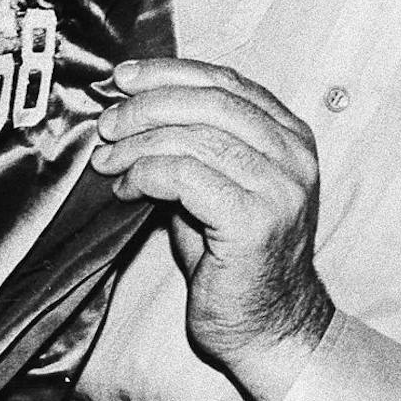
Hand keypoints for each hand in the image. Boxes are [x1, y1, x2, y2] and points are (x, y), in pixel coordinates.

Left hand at [91, 57, 334, 400]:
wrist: (268, 328)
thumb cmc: (233, 258)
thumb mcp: (216, 182)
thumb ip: (191, 140)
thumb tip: (129, 103)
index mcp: (290, 135)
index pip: (224, 80)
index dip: (168, 72)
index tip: (122, 77)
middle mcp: (293, 155)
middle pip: (208, 101)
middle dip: (146, 104)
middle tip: (107, 122)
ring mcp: (279, 188)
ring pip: (192, 137)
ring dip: (136, 143)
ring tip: (107, 160)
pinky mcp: (254, 221)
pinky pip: (184, 175)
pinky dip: (144, 174)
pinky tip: (126, 189)